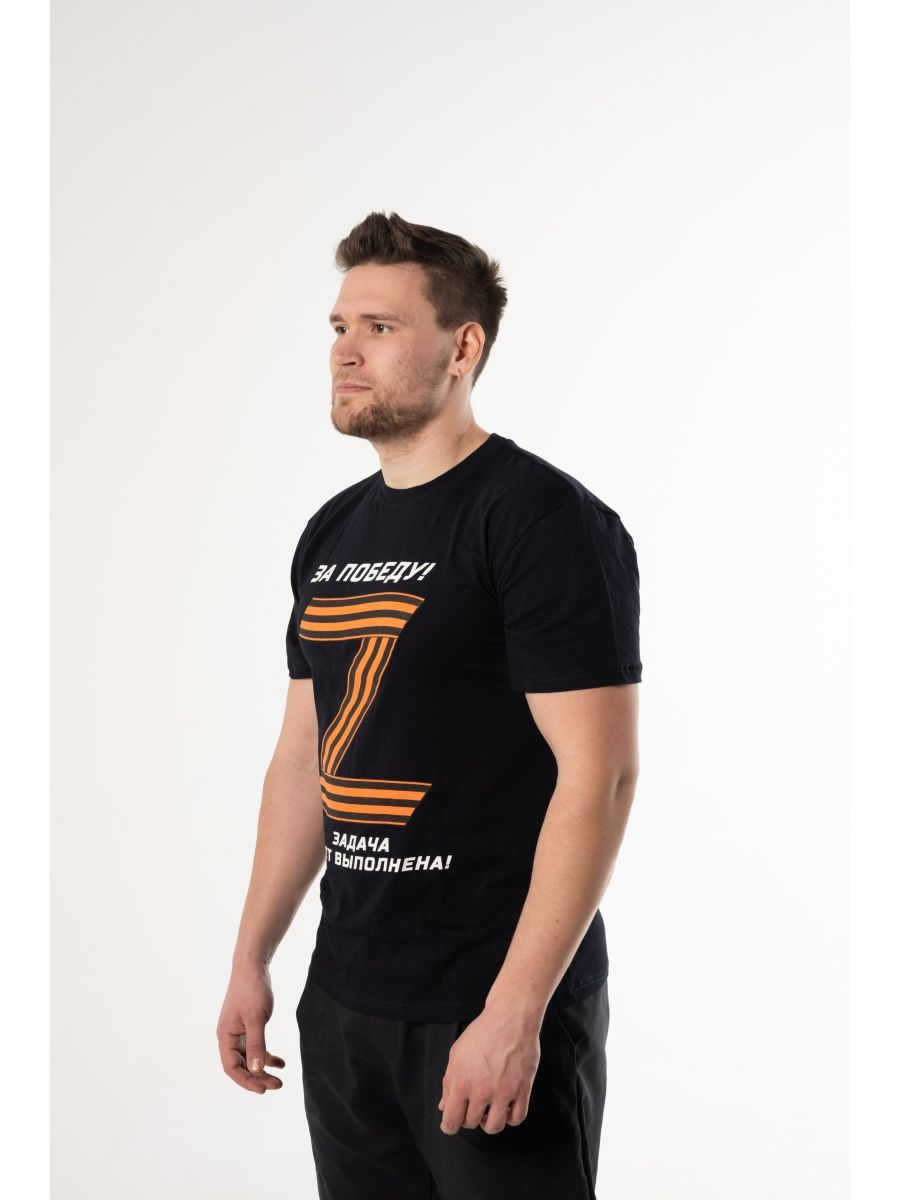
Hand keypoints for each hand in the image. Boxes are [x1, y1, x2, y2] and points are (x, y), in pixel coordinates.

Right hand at [216, 964, 285, 1094]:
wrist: (252, 966)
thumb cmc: (252, 990)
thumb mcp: (256, 1018)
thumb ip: (257, 1045)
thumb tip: (257, 1070)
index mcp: (225, 1036)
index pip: (231, 1068)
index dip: (246, 1081)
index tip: (263, 1089)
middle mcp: (229, 1037)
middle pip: (241, 1066)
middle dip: (258, 1078)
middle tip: (277, 1085)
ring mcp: (238, 1032)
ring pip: (249, 1058)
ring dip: (263, 1069)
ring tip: (279, 1079)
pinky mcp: (248, 1026)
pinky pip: (256, 1047)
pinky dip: (267, 1055)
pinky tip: (281, 1062)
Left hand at [437, 1005, 541, 1134]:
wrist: (510, 1018)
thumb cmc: (482, 1032)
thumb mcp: (457, 1053)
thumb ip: (448, 1082)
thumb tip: (444, 1106)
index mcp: (462, 1082)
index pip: (451, 1120)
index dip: (448, 1126)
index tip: (450, 1124)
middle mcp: (482, 1091)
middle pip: (471, 1123)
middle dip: (468, 1118)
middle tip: (472, 1107)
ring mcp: (504, 1092)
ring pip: (494, 1127)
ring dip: (488, 1123)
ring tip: (488, 1112)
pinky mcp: (522, 1089)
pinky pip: (517, 1118)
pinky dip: (510, 1119)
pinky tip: (506, 1108)